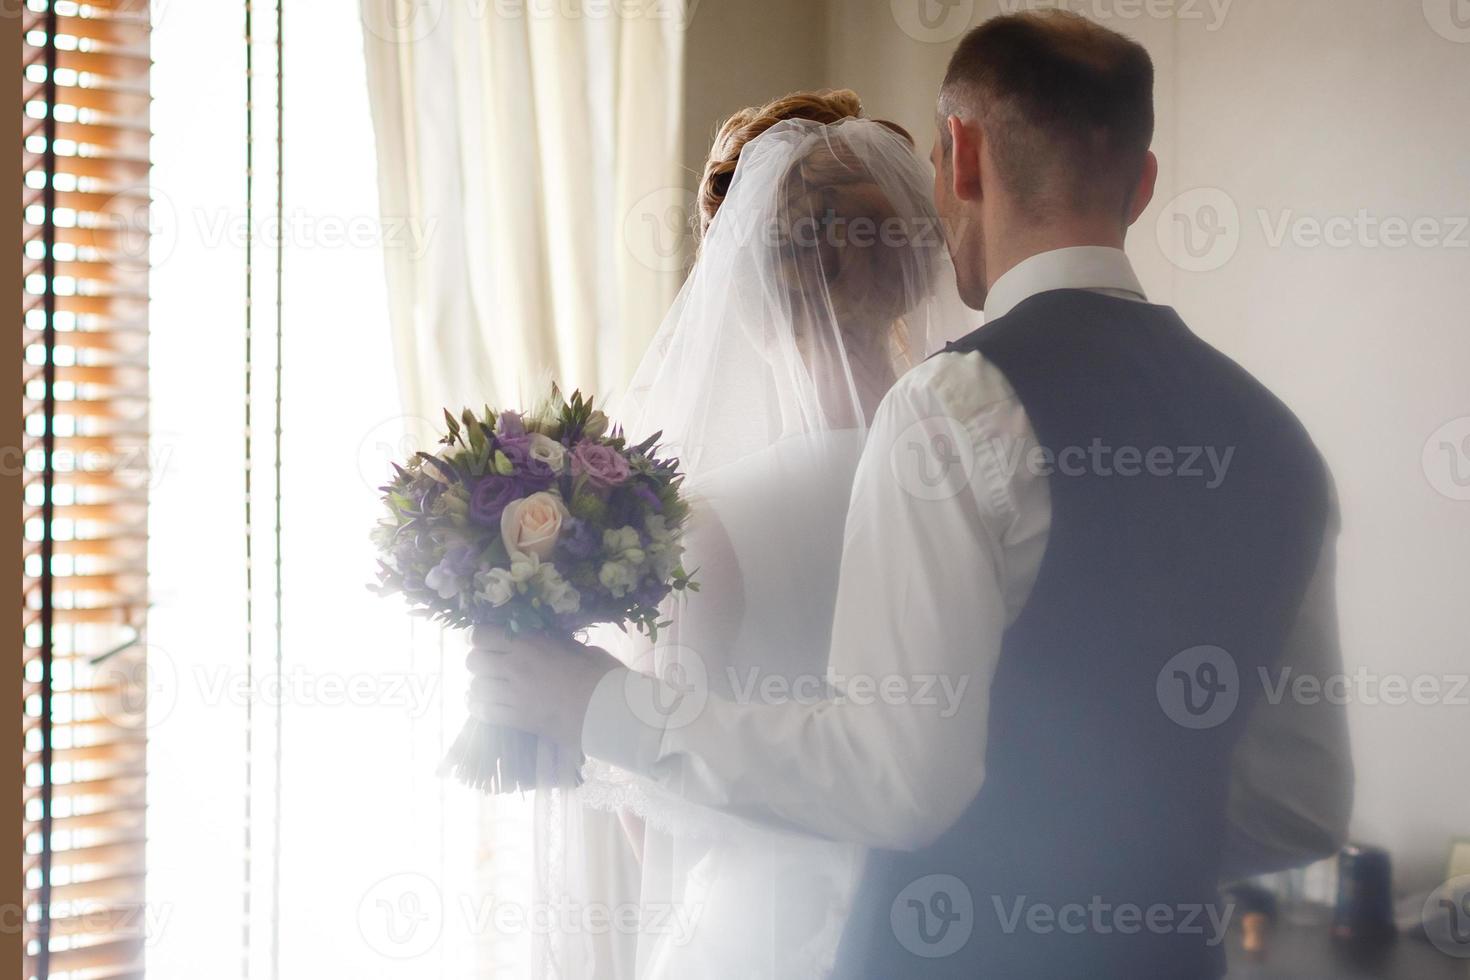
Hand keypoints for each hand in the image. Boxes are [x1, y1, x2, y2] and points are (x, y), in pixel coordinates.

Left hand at [465, 627, 622, 749]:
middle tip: (491, 663)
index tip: (485, 638)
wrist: (610, 711)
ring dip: (480, 685)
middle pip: (473, 661)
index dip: (479, 636)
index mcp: (529, 644)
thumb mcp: (576, 647)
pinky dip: (480, 707)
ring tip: (490, 686)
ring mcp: (513, 696)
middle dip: (479, 660)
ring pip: (475, 688)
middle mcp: (514, 668)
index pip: (482, 635)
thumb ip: (551, 643)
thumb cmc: (601, 674)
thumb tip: (543, 641)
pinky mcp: (517, 721)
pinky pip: (484, 712)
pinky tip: (485, 704)